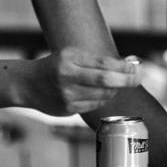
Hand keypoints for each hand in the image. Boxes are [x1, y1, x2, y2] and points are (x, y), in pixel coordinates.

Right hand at [20, 48, 139, 114]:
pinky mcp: (68, 110)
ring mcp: (67, 97)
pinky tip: (100, 92)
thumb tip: (127, 65)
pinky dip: (102, 98)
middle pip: (105, 81)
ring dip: (114, 89)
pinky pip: (94, 105)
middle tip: (138, 77)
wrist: (28, 85)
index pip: (103, 64)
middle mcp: (67, 79)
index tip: (135, 67)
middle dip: (126, 80)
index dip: (123, 67)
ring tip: (116, 83)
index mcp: (68, 61)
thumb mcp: (72, 55)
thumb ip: (97, 60)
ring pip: (102, 95)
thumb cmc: (56, 66)